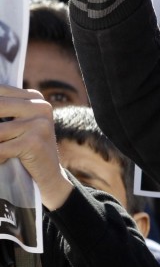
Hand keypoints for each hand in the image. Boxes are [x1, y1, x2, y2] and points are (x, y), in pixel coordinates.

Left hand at [0, 86, 72, 210]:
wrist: (48, 175)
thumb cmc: (25, 148)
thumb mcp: (16, 123)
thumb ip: (4, 111)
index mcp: (35, 98)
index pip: (0, 91)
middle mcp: (41, 107)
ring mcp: (40, 124)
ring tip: (3, 149)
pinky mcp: (35, 142)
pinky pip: (0, 148)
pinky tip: (3, 159)